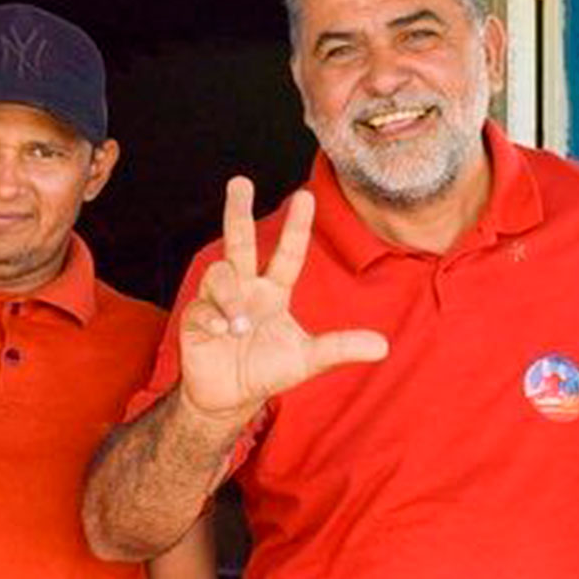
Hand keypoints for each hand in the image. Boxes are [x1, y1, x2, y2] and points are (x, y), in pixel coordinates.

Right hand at [177, 177, 388, 424]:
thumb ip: (340, 348)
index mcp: (274, 290)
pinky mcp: (195, 319)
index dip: (297, 226)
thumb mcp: (308, 359)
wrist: (231, 397)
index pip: (288, 252)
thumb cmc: (268, 370)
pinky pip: (202, 308)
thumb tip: (383, 346)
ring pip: (219, 274)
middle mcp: (246, 288)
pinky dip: (212, 317)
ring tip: (239, 326)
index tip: (305, 196)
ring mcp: (218, 301)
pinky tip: (221, 332)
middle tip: (240, 182)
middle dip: (237, 211)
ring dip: (229, 297)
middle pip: (239, 241)